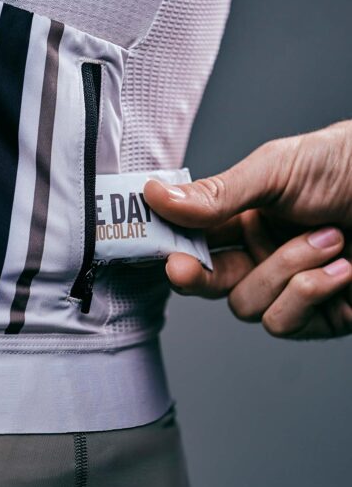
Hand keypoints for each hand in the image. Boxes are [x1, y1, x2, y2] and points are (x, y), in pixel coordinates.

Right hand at [143, 123, 351, 338]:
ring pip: (245, 305)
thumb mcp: (278, 170)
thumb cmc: (348, 164)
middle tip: (182, 268)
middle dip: (194, 276)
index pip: (191, 240)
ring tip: (327, 238)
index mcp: (242, 217)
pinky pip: (283, 321)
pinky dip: (310, 293)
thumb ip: (217, 193)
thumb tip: (157, 196)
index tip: (153, 248)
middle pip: (207, 282)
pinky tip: (340, 266)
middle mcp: (260, 254)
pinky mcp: (318, 315)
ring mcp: (288, 286)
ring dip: (284, 272)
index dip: (168, 247)